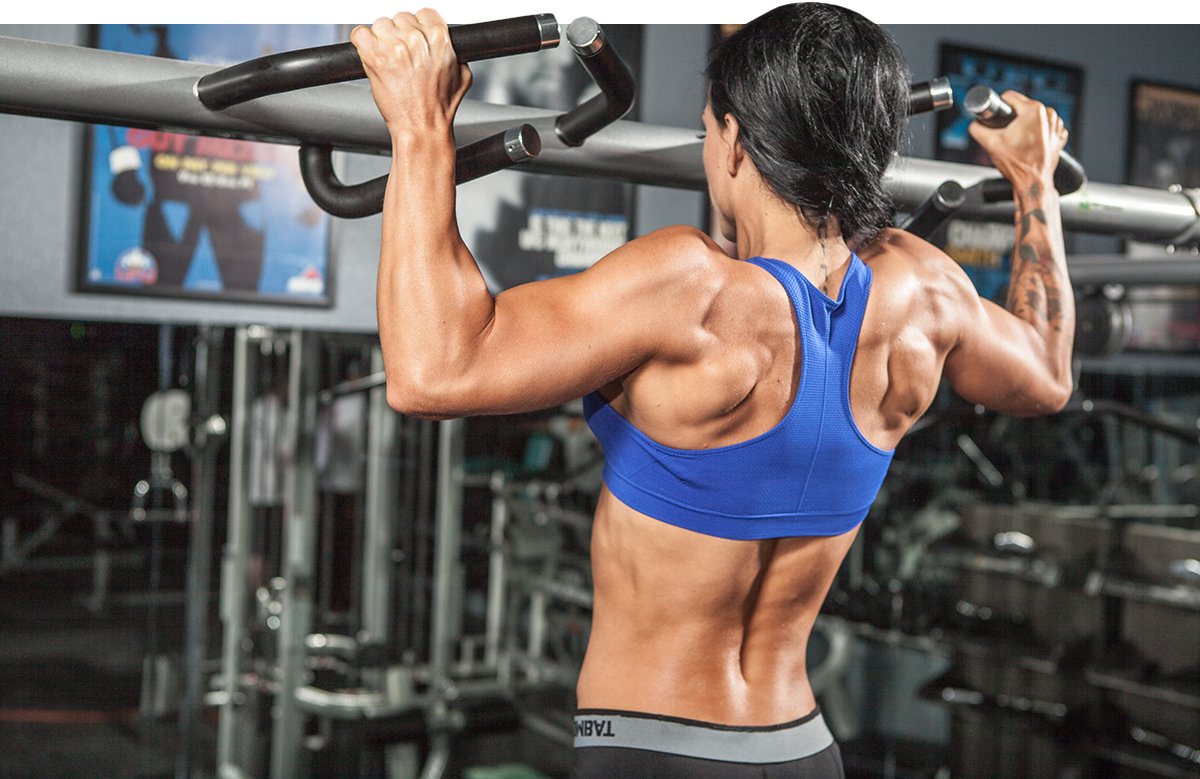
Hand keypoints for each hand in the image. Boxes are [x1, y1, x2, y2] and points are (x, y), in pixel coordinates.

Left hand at [351, 9, 472, 133]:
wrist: (423, 127)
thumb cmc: (439, 108)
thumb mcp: (462, 77)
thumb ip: (456, 55)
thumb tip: (451, 48)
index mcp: (438, 38)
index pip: (424, 14)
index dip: (419, 26)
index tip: (415, 38)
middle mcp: (415, 39)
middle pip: (401, 18)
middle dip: (401, 34)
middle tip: (403, 55)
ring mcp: (393, 47)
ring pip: (381, 24)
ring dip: (382, 39)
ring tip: (389, 59)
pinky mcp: (373, 57)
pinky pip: (359, 33)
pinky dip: (362, 42)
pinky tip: (371, 54)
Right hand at [968, 90, 1067, 186]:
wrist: (1033, 182)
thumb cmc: (1018, 165)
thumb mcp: (990, 143)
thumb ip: (977, 128)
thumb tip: (974, 124)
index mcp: (1033, 111)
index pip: (1010, 97)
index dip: (1000, 107)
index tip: (998, 119)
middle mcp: (1048, 114)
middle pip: (1022, 107)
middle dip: (1012, 119)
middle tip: (1007, 135)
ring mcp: (1055, 125)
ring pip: (1033, 117)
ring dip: (1025, 126)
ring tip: (1019, 141)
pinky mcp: (1058, 135)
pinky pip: (1044, 127)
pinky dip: (1036, 134)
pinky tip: (1030, 144)